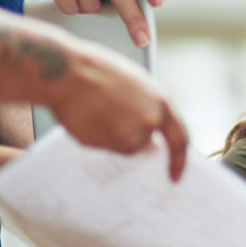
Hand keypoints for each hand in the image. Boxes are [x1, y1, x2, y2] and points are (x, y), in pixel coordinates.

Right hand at [45, 35, 187, 179]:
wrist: (67, 72)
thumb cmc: (98, 70)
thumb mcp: (136, 84)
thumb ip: (147, 109)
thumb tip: (149, 131)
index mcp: (159, 104)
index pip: (178, 140)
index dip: (178, 160)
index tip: (175, 175)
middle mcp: (147, 123)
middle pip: (142, 143)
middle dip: (128, 134)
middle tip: (110, 116)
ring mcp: (126, 135)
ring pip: (120, 145)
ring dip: (110, 135)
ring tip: (96, 109)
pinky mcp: (105, 144)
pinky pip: (102, 147)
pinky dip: (95, 137)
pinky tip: (86, 116)